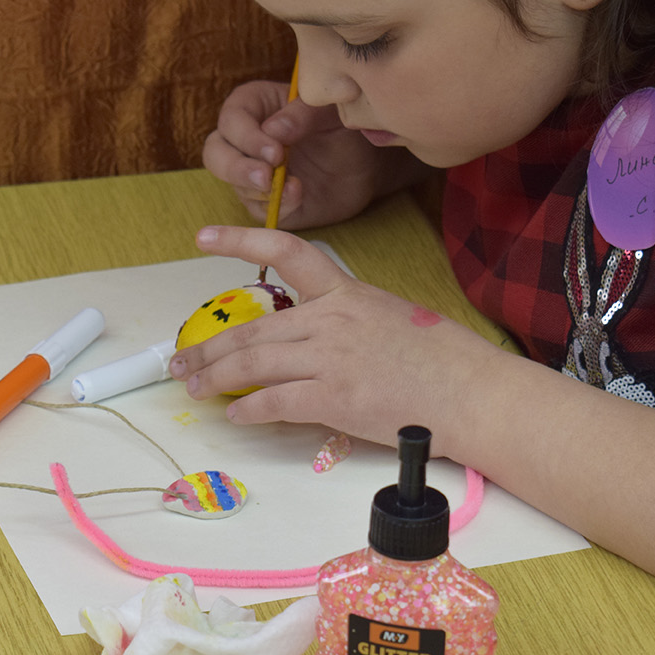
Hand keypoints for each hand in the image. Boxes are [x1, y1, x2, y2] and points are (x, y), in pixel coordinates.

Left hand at [168, 226, 504, 447]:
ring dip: (215, 377)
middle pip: (253, 329)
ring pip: (252, 364)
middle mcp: (332, 320)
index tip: (203, 237)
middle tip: (181, 359)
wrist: (472, 392)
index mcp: (347, 294)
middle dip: (209, 347)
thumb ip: (348, 325)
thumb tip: (314, 344)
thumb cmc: (444, 361)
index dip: (239, 240)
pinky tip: (237, 416)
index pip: (287, 251)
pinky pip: (274, 402)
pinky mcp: (334, 398)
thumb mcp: (393, 320)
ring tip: (194, 387)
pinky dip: (249, 410)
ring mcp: (331, 359)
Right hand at [202, 80, 428, 229]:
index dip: (247, 137)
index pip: (231, 120)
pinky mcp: (265, 203)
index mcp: (253, 107)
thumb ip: (302, 114)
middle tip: (266, 177)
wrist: (365, 165)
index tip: (276, 151)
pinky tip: (299, 196)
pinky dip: (277, 206)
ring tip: (293, 187)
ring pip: (233, 185)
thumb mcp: (329, 112)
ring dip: (257, 190)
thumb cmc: (342, 127)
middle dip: (237, 168)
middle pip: (216, 154)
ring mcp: (251, 174)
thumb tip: (273, 129)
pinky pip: (258, 210)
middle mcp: (244, 141)